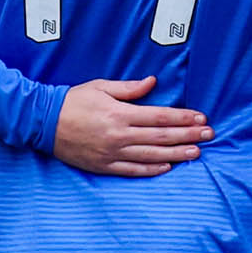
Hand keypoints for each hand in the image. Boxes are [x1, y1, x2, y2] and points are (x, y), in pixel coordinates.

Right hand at [52, 76, 209, 176]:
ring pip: (152, 155)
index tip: (200, 117)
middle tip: (209, 135)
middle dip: (188, 136)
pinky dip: (152, 169)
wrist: (42, 122)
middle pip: (161, 137)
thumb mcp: (100, 87)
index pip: (160, 116)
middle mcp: (119, 135)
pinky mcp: (103, 166)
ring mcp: (112, 153)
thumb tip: (153, 83)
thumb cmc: (72, 101)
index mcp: (120, 114)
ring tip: (197, 153)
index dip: (183, 118)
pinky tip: (168, 167)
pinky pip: (133, 170)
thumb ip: (129, 88)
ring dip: (177, 154)